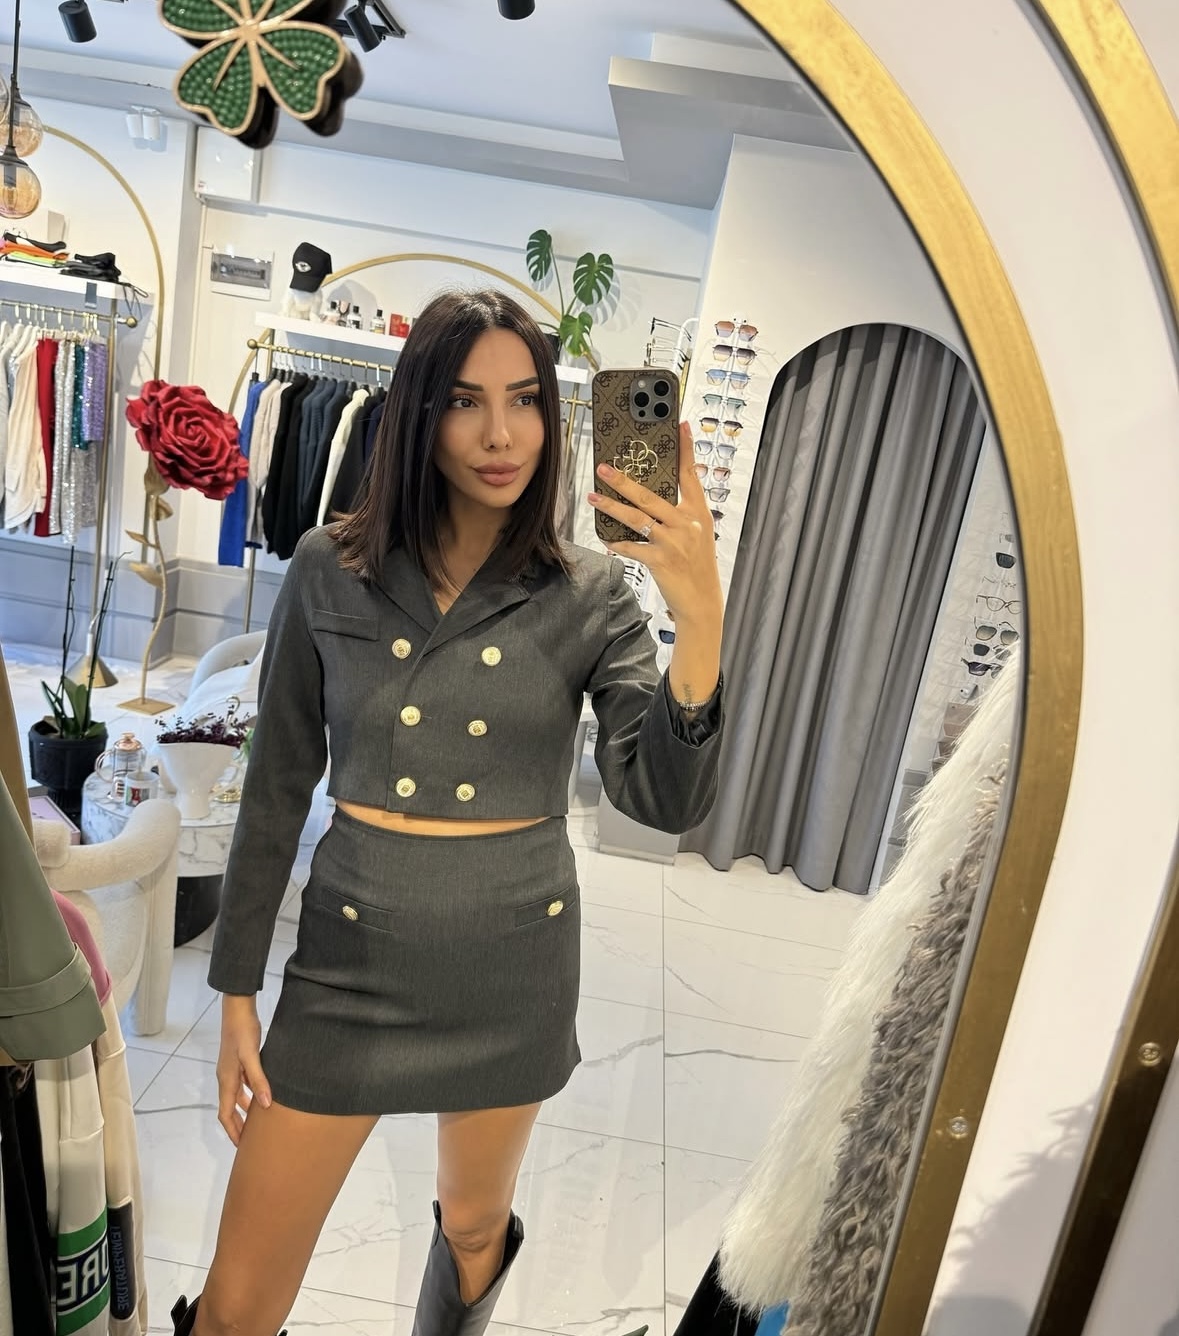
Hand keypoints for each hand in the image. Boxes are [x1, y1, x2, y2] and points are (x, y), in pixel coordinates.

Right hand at [216, 994, 271, 1145]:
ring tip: (259, 1120)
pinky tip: (263, 1094)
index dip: (233, 1131)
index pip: (226, 1114)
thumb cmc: (243, 1032)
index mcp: (226, 1080)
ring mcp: (233, 1069)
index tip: (242, 1146)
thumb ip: (258, 1080)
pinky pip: (244, 1084)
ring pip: (237, 1096)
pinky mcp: (240, 1061)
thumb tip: (265, 1105)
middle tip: (251, 1139)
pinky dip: (251, 1093)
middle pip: (230, 1108)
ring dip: (245, 1109)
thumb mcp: (251, 1056)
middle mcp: (227, 1078)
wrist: (238, 1009)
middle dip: (238, 1125)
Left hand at [589, 422, 722, 624]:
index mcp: (698, 513)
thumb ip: (680, 514)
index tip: (680, 425)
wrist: (702, 602)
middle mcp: (687, 523)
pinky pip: (632, 547)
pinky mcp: (661, 560)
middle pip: (650, 495)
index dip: (685, 449)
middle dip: (623, 480)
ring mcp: (673, 541)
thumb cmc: (698, 567)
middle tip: (603, 467)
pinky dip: (617, 542)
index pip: (690, 475)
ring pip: (636, 517)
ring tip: (593, 497)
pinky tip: (605, 537)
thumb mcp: (697, 535)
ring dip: (611, 506)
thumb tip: (652, 497)